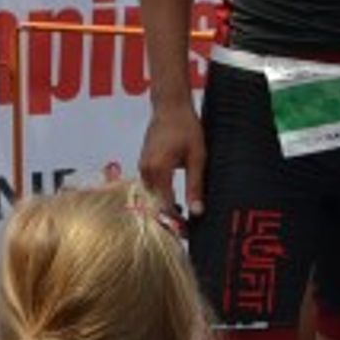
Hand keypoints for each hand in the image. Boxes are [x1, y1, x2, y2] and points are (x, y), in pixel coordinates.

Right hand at [140, 102, 206, 218]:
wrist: (170, 107)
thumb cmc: (187, 128)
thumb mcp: (197, 157)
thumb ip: (196, 185)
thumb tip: (197, 212)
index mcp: (158, 170)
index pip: (164, 205)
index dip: (176, 221)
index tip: (187, 232)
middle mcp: (145, 170)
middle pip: (155, 203)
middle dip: (169, 217)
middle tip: (187, 229)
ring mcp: (142, 167)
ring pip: (152, 195)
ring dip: (165, 206)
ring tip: (182, 217)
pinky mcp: (144, 164)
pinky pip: (151, 186)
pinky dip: (161, 194)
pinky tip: (175, 200)